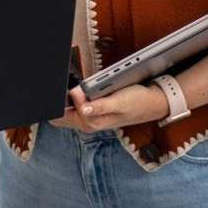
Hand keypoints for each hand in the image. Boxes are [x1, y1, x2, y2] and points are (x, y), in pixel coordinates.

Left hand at [50, 83, 169, 132]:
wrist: (151, 104)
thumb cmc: (136, 102)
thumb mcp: (119, 102)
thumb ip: (100, 106)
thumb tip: (82, 108)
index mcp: (90, 122)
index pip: (60, 116)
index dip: (57, 103)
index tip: (59, 89)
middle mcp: (87, 122)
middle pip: (60, 112)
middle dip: (60, 99)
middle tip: (68, 84)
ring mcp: (89, 116)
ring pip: (67, 107)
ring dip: (68, 95)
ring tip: (79, 84)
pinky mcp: (93, 110)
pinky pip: (76, 103)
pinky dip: (74, 95)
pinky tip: (80, 87)